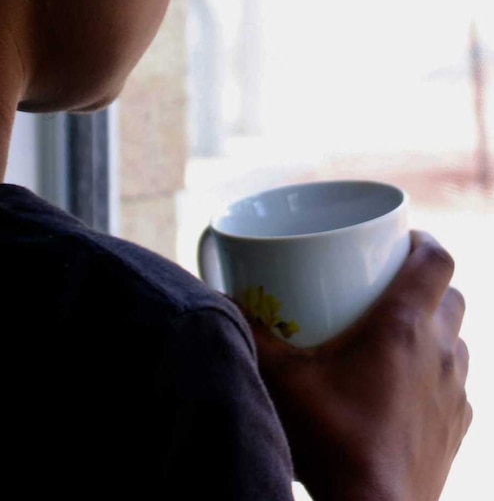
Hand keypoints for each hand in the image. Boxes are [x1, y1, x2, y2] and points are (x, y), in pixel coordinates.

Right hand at [251, 230, 471, 500]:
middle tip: (382, 287)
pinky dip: (433, 370)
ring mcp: (454, 391)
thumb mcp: (281, 381)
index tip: (398, 240)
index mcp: (403, 328)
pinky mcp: (457, 425)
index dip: (422, 241)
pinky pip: (453, 381)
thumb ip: (252, 335)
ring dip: (431, 328)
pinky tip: (400, 387)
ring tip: (389, 336)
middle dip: (422, 283)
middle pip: (450, 295)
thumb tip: (225, 301)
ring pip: (456, 339)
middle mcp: (440, 352)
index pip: (437, 261)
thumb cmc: (331, 442)